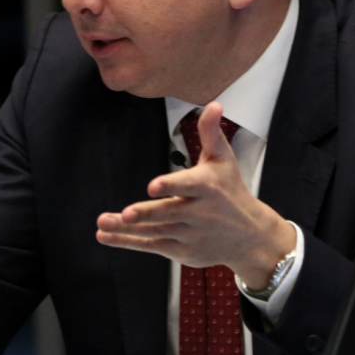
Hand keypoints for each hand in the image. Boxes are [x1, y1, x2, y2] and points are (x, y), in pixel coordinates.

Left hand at [96, 102, 295, 289]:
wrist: (250, 236)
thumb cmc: (231, 191)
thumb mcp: (223, 160)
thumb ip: (211, 133)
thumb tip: (214, 104)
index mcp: (208, 187)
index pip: (188, 185)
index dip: (171, 185)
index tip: (153, 186)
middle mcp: (199, 213)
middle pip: (169, 212)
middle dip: (147, 214)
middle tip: (126, 214)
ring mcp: (190, 234)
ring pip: (155, 231)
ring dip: (127, 229)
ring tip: (104, 223)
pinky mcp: (181, 250)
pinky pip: (152, 245)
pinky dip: (128, 242)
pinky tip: (106, 236)